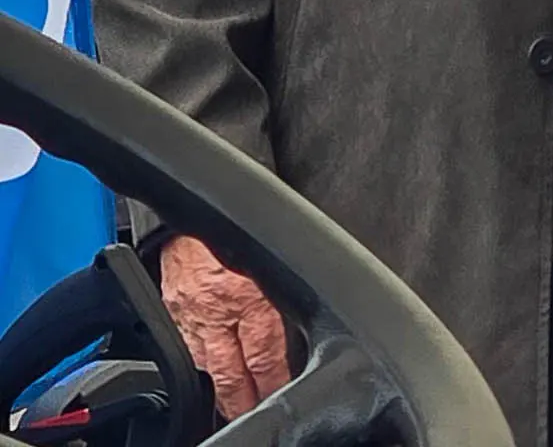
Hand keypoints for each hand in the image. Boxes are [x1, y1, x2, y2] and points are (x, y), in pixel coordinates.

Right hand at [159, 234, 291, 418]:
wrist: (190, 213)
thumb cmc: (239, 226)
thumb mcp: (270, 256)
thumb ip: (284, 288)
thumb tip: (308, 311)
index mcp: (249, 295)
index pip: (265, 353)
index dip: (275, 379)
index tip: (281, 391)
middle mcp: (218, 311)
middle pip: (233, 373)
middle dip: (246, 399)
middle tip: (256, 411)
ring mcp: (191, 317)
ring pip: (207, 370)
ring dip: (221, 395)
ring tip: (233, 410)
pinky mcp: (172, 315)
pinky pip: (185, 352)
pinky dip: (196, 371)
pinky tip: (205, 382)